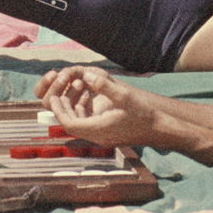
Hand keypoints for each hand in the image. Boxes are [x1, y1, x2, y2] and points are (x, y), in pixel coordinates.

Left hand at [36, 66, 158, 148]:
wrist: (159, 128)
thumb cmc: (143, 113)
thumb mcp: (124, 95)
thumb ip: (104, 85)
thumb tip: (87, 75)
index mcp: (99, 130)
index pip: (70, 124)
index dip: (58, 111)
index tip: (53, 98)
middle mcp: (98, 137)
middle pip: (71, 126)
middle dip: (62, 109)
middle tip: (57, 93)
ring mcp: (103, 137)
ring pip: (79, 124)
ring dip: (72, 108)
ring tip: (71, 91)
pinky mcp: (107, 134)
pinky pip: (88, 123)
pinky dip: (83, 111)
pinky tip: (86, 96)